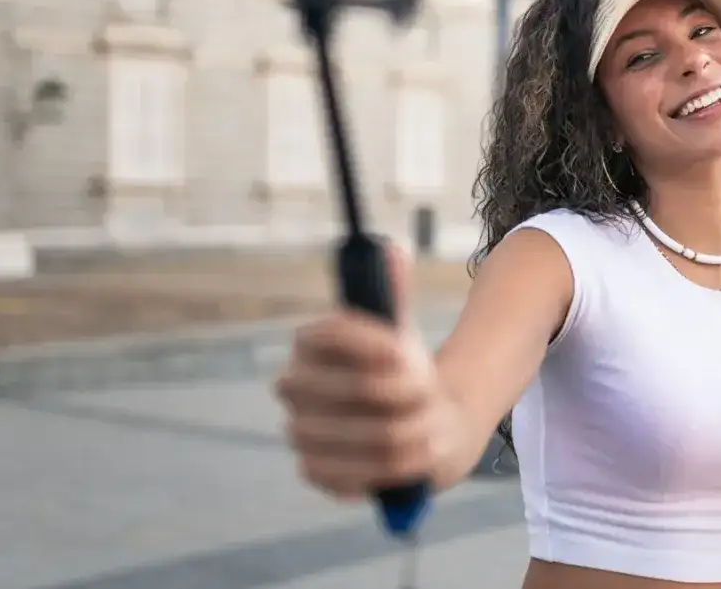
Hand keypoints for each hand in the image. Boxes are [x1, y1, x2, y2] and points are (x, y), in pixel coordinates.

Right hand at [274, 246, 467, 499]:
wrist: (410, 422)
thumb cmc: (401, 370)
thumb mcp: (399, 330)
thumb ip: (393, 292)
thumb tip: (392, 248)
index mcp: (309, 342)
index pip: (335, 332)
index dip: (377, 343)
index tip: (409, 350)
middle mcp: (292, 386)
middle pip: (363, 388)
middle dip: (410, 391)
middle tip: (428, 392)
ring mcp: (299, 432)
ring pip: (377, 435)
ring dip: (416, 429)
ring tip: (427, 422)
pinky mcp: (313, 471)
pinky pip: (365, 472)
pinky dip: (401, 465)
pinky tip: (410, 453)